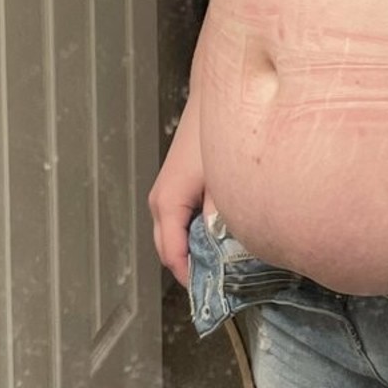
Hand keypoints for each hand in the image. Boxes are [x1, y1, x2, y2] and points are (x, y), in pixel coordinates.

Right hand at [148, 94, 214, 287]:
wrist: (213, 95)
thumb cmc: (215, 133)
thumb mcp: (222, 178)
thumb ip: (221, 214)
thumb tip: (225, 246)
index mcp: (168, 202)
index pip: (172, 254)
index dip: (193, 277)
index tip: (216, 293)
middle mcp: (160, 201)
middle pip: (170, 250)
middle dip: (194, 267)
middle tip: (226, 282)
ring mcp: (165, 194)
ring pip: (174, 237)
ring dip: (196, 250)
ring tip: (227, 260)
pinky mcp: (176, 187)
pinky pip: (181, 222)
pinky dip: (196, 233)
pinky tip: (221, 232)